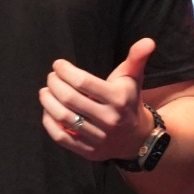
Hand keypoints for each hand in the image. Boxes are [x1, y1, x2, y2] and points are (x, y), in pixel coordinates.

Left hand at [38, 38, 154, 161]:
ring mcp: (100, 139)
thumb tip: (148, 41)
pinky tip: (48, 111)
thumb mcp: (133, 78)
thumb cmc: (129, 100)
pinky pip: (62, 138)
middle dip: (54, 84)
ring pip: (64, 118)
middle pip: (70, 99)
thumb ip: (137, 58)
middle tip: (50, 77)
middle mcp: (110, 120)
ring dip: (48, 102)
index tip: (58, 64)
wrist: (137, 138)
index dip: (65, 71)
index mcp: (118, 99)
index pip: (83, 82)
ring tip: (45, 91)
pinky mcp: (90, 152)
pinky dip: (49, 124)